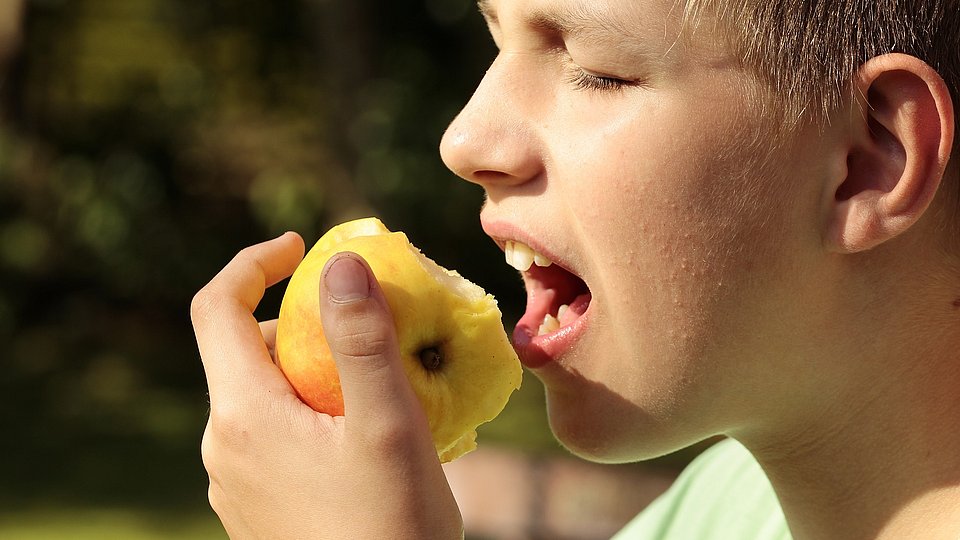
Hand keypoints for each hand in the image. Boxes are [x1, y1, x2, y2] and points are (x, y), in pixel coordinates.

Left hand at [191, 232, 462, 538]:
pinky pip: (272, 437)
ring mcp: (236, 484)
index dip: (253, 262)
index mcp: (244, 416)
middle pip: (244, 352)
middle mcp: (224, 448)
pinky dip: (309, 411)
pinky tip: (362, 436)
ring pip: (262, 396)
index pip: (216, 308)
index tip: (302, 247)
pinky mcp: (257, 510)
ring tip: (374, 382)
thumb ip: (362, 340)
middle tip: (363, 320)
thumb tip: (342, 262)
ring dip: (309, 369)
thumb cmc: (392, 527)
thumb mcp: (388, 427)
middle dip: (298, 321)